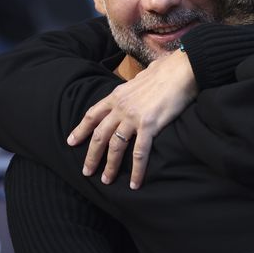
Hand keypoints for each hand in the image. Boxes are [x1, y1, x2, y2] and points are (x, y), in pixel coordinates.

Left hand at [67, 49, 197, 188]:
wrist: (182, 69)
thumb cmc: (167, 70)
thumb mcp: (141, 77)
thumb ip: (134, 86)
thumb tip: (137, 85)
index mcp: (117, 95)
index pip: (92, 115)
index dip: (80, 130)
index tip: (71, 142)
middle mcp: (121, 107)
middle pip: (99, 135)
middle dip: (91, 155)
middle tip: (86, 171)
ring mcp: (133, 117)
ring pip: (115, 147)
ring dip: (109, 166)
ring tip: (106, 181)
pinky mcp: (149, 126)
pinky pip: (139, 153)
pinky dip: (136, 170)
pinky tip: (134, 183)